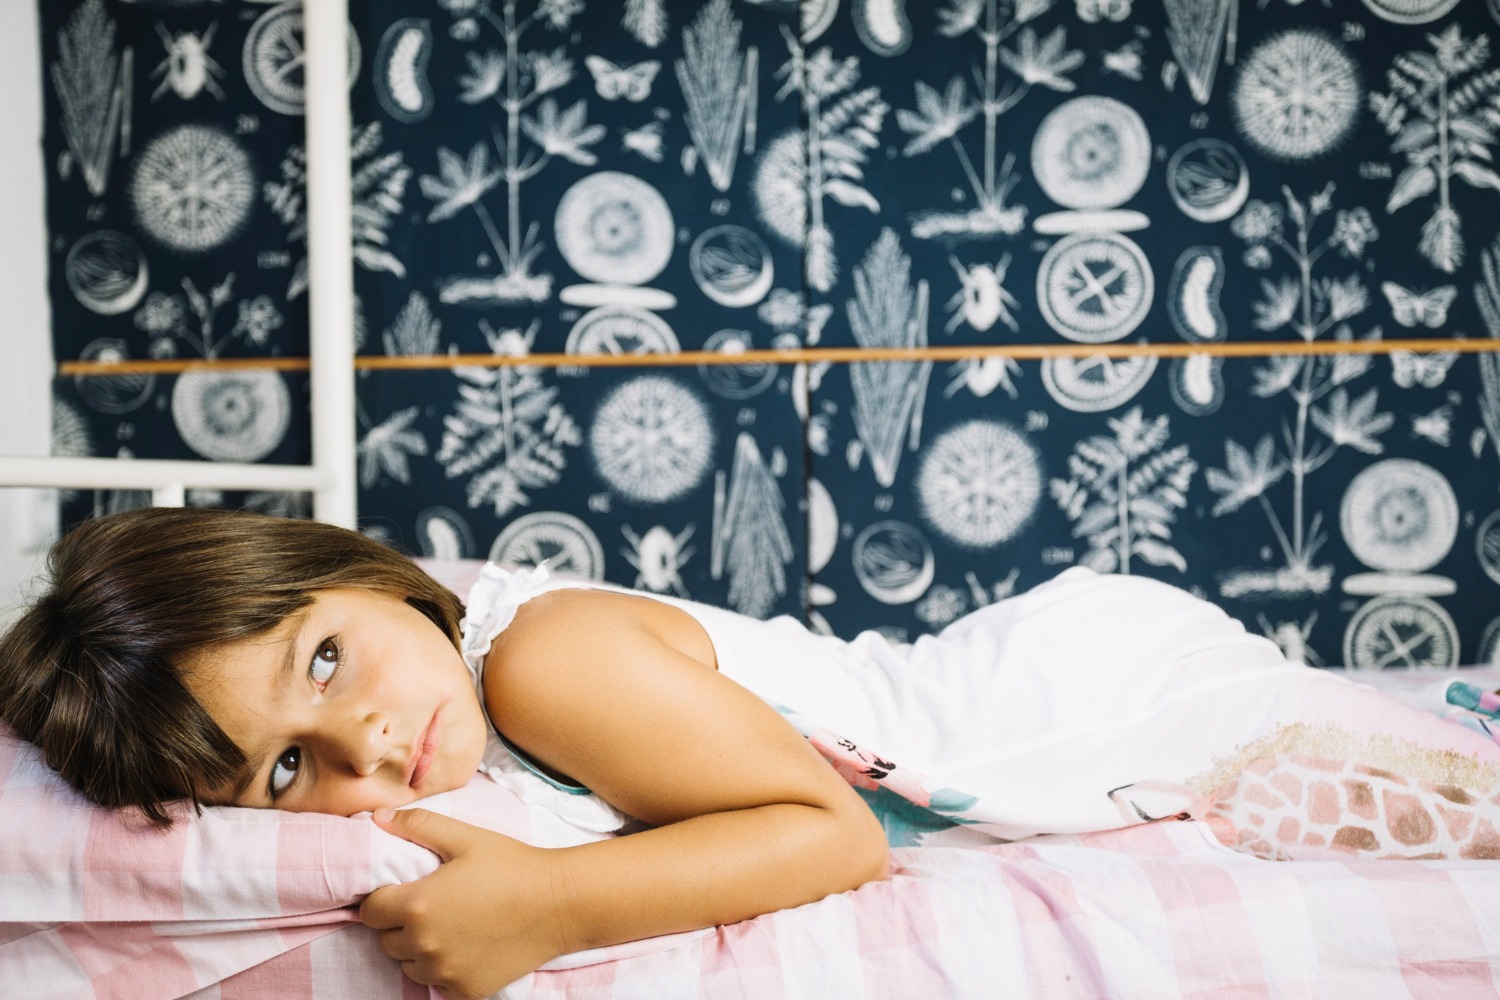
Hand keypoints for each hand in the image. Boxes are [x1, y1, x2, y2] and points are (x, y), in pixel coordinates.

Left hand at [360, 808, 566, 998]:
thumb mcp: (466, 837)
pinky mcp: (466, 991)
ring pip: (409, 966)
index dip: (381, 899)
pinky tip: (466, 946)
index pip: (370, 911)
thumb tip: (379, 817)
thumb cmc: (512, 865)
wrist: (560, 903)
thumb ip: (418, 825)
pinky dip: (444, 968)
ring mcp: (445, 972)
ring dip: (418, 949)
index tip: (402, 890)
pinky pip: (438, 984)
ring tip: (447, 926)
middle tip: (429, 905)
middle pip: (385, 942)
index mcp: (417, 906)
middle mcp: (424, 945)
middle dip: (398, 924)